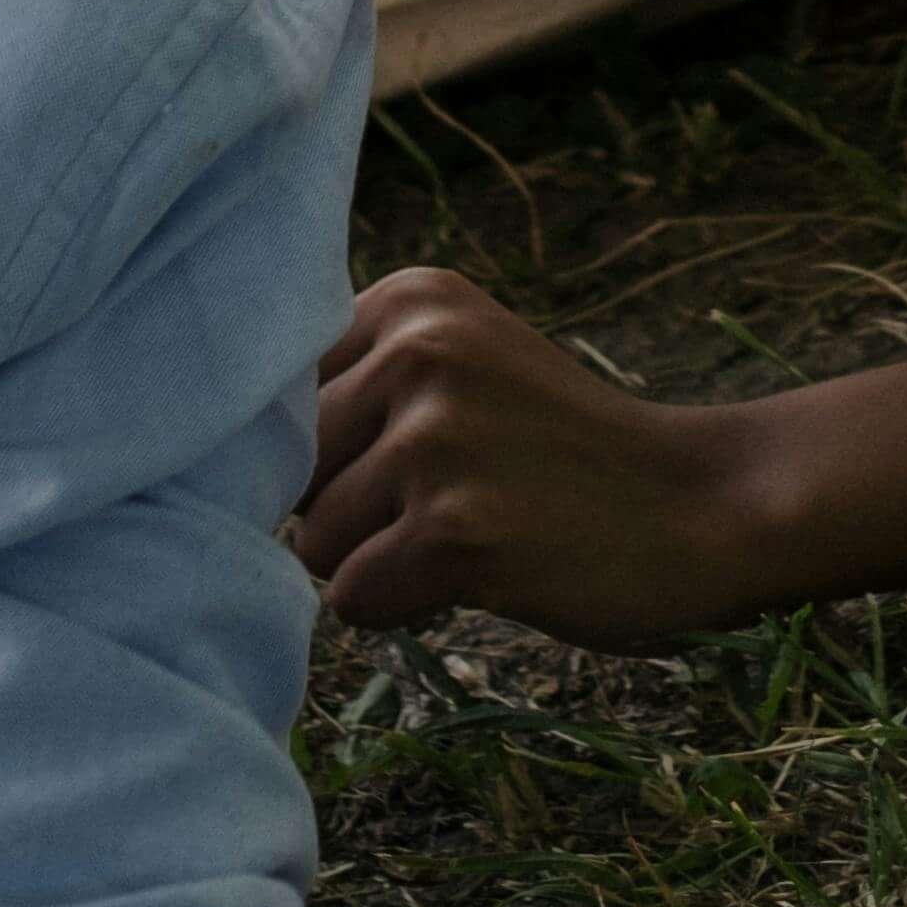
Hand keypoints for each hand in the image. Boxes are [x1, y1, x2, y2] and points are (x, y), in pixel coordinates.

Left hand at [294, 269, 778, 647]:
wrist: (698, 506)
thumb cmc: (563, 454)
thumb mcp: (465, 367)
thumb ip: (357, 383)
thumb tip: (208, 456)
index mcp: (411, 298)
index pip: (276, 396)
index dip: (329, 450)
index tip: (402, 462)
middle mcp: (418, 350)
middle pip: (288, 471)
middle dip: (348, 509)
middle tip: (453, 504)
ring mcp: (438, 439)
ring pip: (314, 543)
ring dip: (379, 562)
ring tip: (475, 534)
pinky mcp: (456, 530)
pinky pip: (352, 600)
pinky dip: (403, 609)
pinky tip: (481, 576)